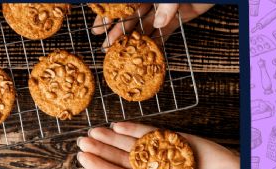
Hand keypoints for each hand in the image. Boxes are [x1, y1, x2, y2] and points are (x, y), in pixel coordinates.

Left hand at [76, 122, 239, 168]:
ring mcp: (160, 152)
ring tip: (93, 131)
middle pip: (119, 158)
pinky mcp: (171, 138)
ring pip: (129, 144)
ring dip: (110, 137)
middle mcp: (151, 168)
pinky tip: (116, 126)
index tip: (83, 158)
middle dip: (100, 149)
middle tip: (81, 141)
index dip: (100, 167)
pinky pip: (149, 132)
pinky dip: (133, 129)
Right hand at [91, 4, 213, 49]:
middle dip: (117, 32)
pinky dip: (156, 44)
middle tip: (105, 47)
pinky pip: (163, 33)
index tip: (99, 28)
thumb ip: (166, 6)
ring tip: (121, 54)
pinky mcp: (177, 19)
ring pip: (144, 27)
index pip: (122, 5)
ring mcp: (163, 11)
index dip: (109, 17)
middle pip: (130, 18)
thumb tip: (157, 24)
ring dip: (133, 41)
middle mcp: (151, 2)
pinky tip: (145, 55)